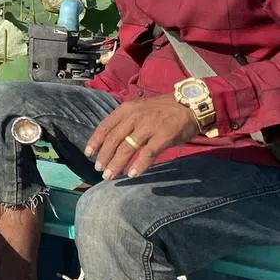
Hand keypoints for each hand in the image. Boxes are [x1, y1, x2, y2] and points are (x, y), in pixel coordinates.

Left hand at [84, 94, 199, 179]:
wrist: (191, 104)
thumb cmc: (163, 110)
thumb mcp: (140, 110)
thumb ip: (126, 123)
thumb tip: (112, 143)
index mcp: (126, 109)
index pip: (105, 126)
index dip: (95, 141)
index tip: (88, 153)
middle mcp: (135, 116)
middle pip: (114, 139)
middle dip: (104, 156)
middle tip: (99, 170)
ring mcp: (149, 126)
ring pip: (127, 147)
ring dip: (117, 163)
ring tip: (110, 175)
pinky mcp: (163, 135)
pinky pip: (147, 152)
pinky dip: (139, 165)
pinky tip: (132, 174)